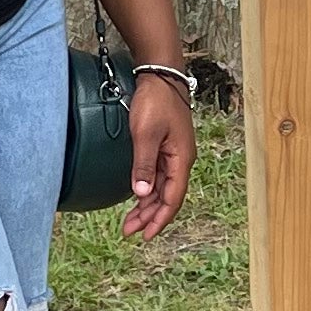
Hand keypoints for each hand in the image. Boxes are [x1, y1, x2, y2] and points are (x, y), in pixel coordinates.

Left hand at [123, 70, 193, 238]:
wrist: (160, 75)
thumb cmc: (155, 102)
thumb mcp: (145, 134)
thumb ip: (144, 165)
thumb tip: (142, 194)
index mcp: (181, 159)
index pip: (173, 198)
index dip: (159, 219)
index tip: (145, 235)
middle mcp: (180, 160)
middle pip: (168, 197)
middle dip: (150, 217)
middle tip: (129, 232)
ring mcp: (174, 154)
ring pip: (162, 188)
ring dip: (147, 206)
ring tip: (130, 221)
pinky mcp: (165, 147)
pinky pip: (159, 176)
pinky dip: (148, 190)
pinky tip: (138, 197)